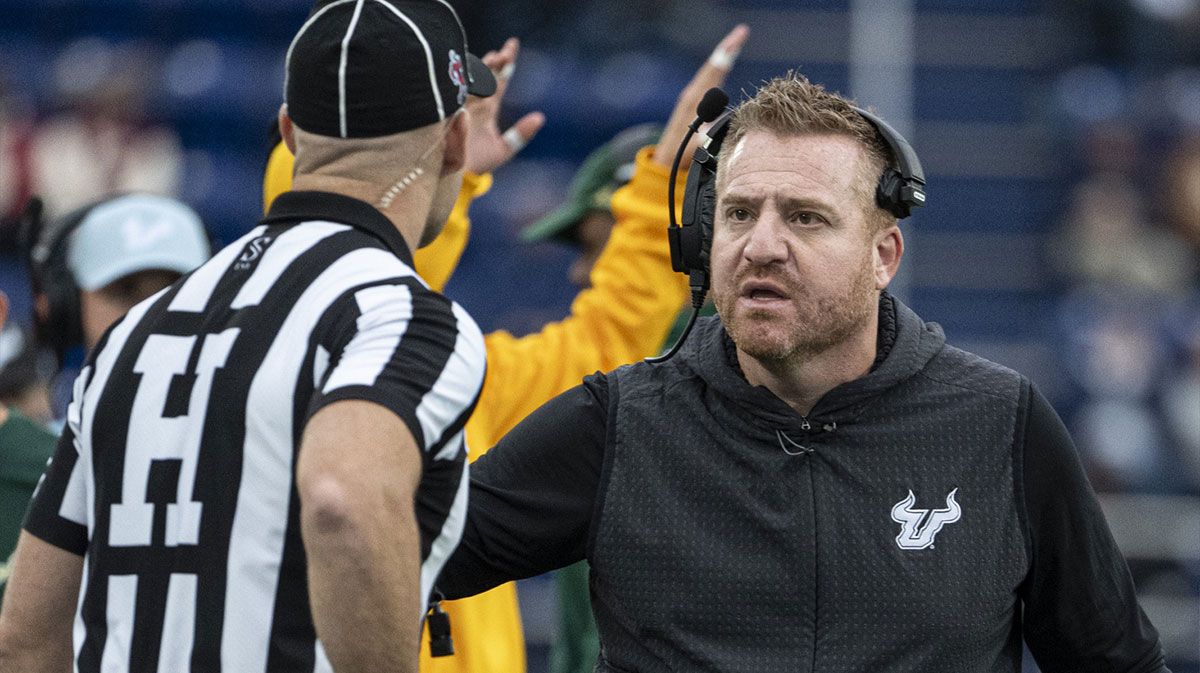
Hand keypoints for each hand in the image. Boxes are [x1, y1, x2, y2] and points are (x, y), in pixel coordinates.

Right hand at [463, 37, 545, 175]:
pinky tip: (468, 69)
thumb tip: (540, 117)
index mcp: (487, 108)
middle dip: (494, 61)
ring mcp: (459, 104)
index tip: (512, 44)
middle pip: (485, 75)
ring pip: (471, 80)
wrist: (457, 177)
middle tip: (503, 51)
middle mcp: (474, 102)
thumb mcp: (503, 149)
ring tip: (493, 59)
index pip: (498, 80)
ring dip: (481, 69)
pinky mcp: (447, 111)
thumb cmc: (478, 163)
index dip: (506, 63)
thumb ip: (521, 134)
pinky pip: (454, 91)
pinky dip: (462, 80)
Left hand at [652, 24, 749, 167]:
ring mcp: (692, 95)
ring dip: (725, 53)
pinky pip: (709, 77)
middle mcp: (692, 93)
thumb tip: (721, 128)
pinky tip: (727, 58)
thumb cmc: (683, 153)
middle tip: (742, 31)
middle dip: (728, 47)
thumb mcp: (696, 147)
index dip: (727, 54)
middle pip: (713, 65)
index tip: (738, 39)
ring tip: (738, 39)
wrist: (667, 157)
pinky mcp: (694, 99)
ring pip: (711, 69)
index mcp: (695, 100)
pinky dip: (720, 65)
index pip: (714, 71)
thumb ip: (707, 138)